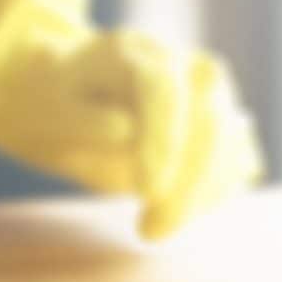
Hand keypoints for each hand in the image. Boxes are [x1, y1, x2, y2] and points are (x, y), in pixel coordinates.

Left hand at [66, 31, 263, 237]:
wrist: (69, 97)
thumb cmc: (56, 105)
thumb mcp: (48, 112)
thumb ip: (83, 119)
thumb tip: (125, 130)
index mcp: (133, 52)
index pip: (163, 88)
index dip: (162, 140)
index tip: (146, 192)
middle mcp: (181, 66)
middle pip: (210, 117)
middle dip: (189, 181)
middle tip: (151, 229)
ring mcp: (209, 94)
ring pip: (231, 142)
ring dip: (202, 196)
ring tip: (152, 228)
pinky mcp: (222, 124)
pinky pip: (233, 161)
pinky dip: (210, 196)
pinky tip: (172, 217)